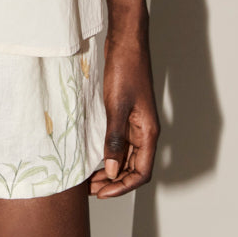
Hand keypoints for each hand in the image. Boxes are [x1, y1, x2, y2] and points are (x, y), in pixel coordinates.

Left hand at [88, 30, 159, 197]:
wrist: (126, 42)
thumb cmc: (125, 69)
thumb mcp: (116, 106)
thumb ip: (114, 139)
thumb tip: (111, 170)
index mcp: (148, 132)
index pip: (141, 172)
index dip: (123, 187)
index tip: (102, 193)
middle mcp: (145, 131)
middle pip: (134, 168)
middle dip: (114, 183)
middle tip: (91, 190)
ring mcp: (136, 123)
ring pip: (126, 157)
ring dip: (110, 171)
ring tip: (89, 179)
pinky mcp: (126, 115)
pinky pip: (120, 142)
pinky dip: (108, 154)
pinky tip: (94, 157)